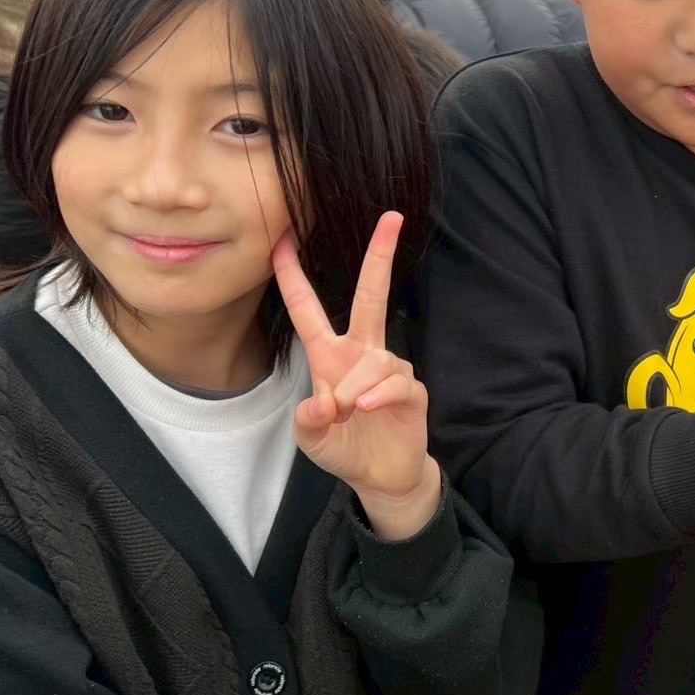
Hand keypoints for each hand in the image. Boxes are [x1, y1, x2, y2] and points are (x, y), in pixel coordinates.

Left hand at [272, 213, 440, 538]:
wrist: (382, 476)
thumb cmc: (344, 448)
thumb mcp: (312, 441)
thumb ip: (307, 423)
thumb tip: (320, 402)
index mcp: (329, 356)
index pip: (307, 309)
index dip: (293, 276)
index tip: (283, 239)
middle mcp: (361, 353)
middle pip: (371, 296)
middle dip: (381, 256)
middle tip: (392, 217)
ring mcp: (389, 369)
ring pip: (375, 361)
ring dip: (357, 388)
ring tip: (347, 414)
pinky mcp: (412, 390)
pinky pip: (395, 383)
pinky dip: (379, 395)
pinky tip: (366, 408)